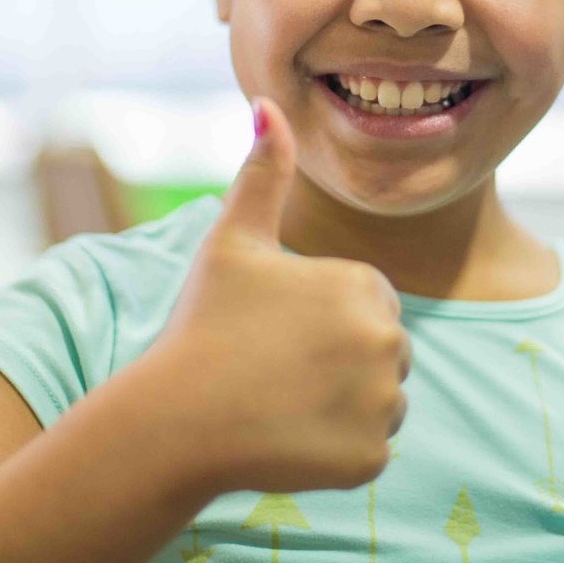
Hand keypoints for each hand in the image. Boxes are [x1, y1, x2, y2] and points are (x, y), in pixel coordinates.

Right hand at [147, 96, 410, 494]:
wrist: (175, 423)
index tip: (277, 328)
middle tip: (276, 367)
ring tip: (281, 401)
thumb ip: (263, 171)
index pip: (370, 300)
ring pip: (381, 400)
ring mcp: (382, 405)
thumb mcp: (232, 239)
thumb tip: (268, 103)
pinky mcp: (372, 459)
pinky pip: (369, 448)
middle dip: (340, 358)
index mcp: (366, 286)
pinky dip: (336, 448)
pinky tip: (289, 437)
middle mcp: (389, 343)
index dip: (322, 315)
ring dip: (343, 404)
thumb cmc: (203, 324)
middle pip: (383, 350)